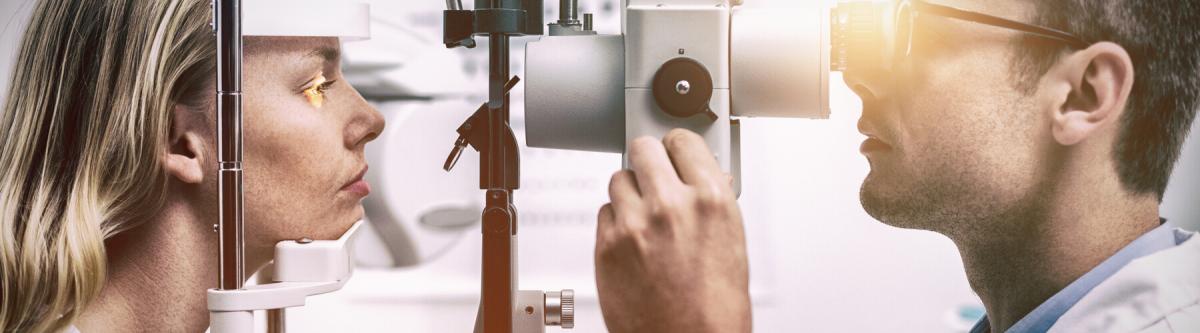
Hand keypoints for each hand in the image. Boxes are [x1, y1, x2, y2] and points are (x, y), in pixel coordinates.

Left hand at [595, 129, 750, 332]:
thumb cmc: (715, 306)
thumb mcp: (731, 244)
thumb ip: (712, 203)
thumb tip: (704, 177)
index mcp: (710, 200)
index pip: (682, 141)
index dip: (677, 148)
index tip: (673, 152)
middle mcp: (670, 205)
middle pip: (644, 149)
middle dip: (648, 161)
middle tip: (653, 175)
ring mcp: (634, 224)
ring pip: (619, 180)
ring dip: (630, 194)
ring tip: (645, 219)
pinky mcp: (607, 245)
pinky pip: (605, 213)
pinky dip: (616, 223)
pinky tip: (634, 244)